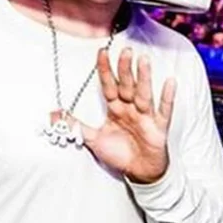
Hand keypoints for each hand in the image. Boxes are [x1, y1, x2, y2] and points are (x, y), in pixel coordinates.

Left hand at [81, 48, 175, 184]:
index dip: (105, 70)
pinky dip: (167, 97)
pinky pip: (164, 110)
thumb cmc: (118, 153)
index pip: (108, 85)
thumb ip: (74, 126)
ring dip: (144, 77)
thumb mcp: (92, 139)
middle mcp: (130, 108)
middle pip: (127, 85)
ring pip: (144, 93)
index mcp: (115, 108)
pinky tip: (170, 81)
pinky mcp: (158, 127)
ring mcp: (145, 116)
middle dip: (125, 68)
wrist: (139, 172)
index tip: (101, 52)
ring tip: (144, 60)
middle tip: (125, 50)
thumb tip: (53, 115)